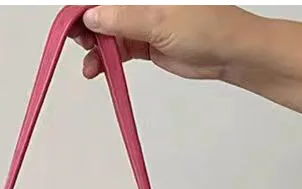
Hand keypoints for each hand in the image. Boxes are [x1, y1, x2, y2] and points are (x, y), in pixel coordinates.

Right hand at [72, 5, 260, 80]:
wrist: (230, 53)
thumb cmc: (207, 25)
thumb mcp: (159, 20)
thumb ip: (122, 19)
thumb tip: (91, 16)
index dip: (84, 6)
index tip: (72, 21)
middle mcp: (140, 1)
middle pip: (101, 10)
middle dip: (85, 25)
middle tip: (77, 41)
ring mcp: (141, 20)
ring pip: (107, 31)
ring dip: (93, 47)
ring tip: (90, 64)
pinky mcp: (145, 41)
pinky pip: (117, 48)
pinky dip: (105, 59)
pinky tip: (96, 68)